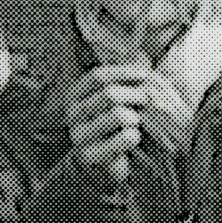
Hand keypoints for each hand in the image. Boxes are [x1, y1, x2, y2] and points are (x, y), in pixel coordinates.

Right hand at [66, 62, 158, 177]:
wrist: (103, 166)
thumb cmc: (113, 128)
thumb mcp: (117, 100)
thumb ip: (126, 79)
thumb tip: (141, 55)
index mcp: (76, 95)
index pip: (98, 76)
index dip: (125, 72)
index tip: (146, 74)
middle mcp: (73, 114)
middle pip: (110, 94)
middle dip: (136, 95)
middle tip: (148, 101)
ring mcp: (79, 135)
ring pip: (118, 115)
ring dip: (135, 118)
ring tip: (136, 123)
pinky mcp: (90, 155)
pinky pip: (122, 137)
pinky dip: (134, 135)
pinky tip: (133, 137)